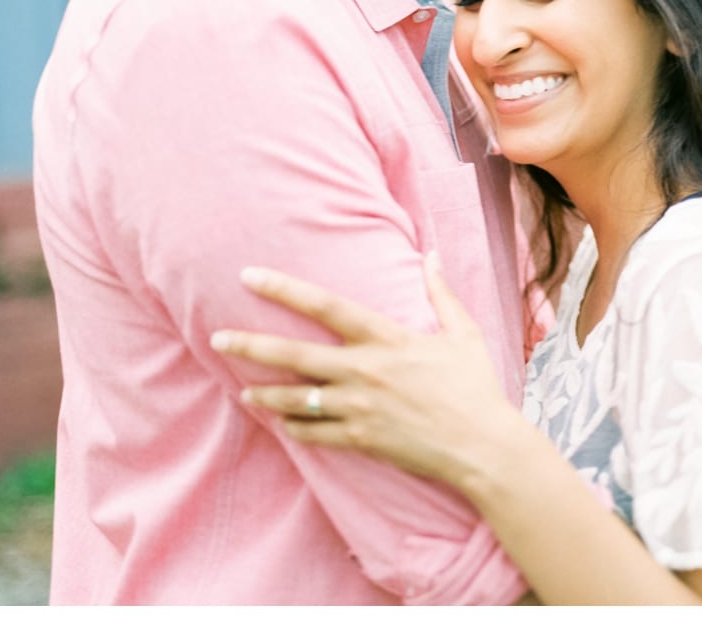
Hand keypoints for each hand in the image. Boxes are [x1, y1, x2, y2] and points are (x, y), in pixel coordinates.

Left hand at [210, 253, 527, 488]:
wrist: (482, 446)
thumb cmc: (475, 387)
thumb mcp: (463, 333)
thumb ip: (441, 292)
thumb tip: (432, 255)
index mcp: (387, 338)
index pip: (326, 306)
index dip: (285, 288)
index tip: (250, 275)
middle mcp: (366, 370)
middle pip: (296, 354)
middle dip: (252, 345)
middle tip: (218, 338)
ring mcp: (360, 408)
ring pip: (297, 399)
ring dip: (265, 393)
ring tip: (243, 390)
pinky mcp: (362, 439)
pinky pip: (315, 434)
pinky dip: (294, 428)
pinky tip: (281, 423)